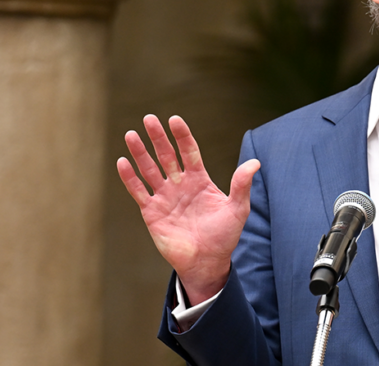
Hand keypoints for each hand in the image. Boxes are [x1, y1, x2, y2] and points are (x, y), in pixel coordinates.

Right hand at [117, 114, 259, 303]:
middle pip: (167, 155)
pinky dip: (130, 178)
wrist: (207, 262)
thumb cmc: (225, 235)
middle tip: (149, 118)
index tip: (175, 119)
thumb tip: (256, 163)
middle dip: (158, 137)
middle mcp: (181, 184)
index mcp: (200, 180)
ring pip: (150, 170)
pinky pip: (139, 191)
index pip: (190, 151)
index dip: (182, 136)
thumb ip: (242, 185)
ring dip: (140, 153)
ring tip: (130, 134)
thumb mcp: (237, 209)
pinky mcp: (152, 212)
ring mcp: (165, 197)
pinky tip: (122, 162)